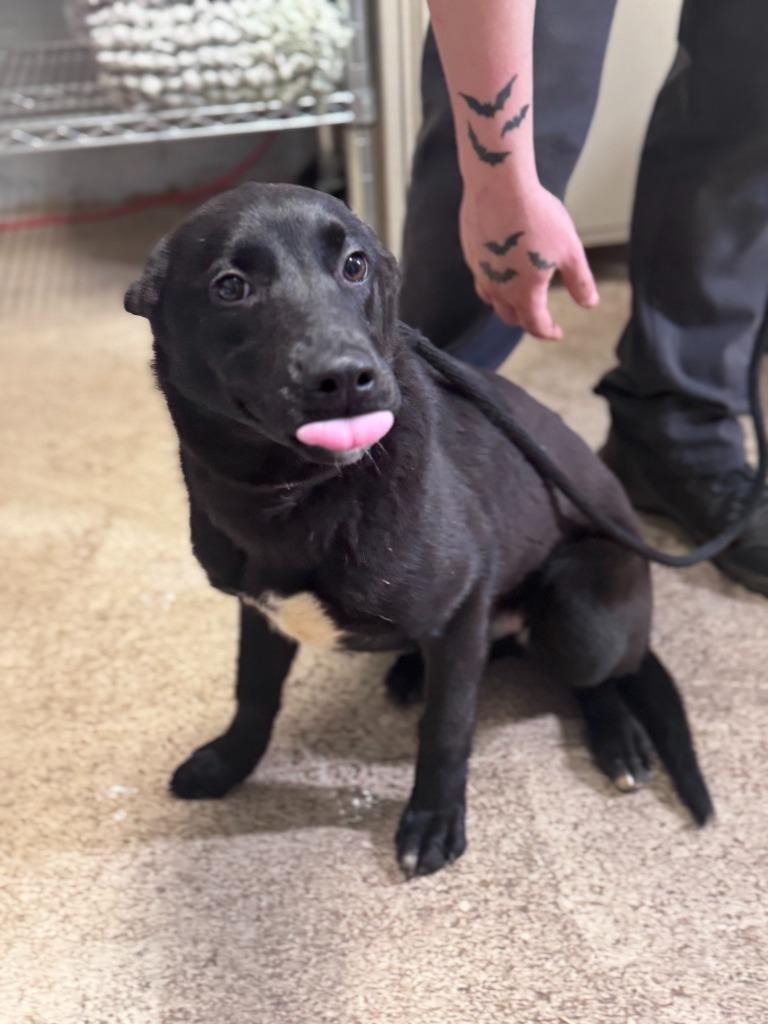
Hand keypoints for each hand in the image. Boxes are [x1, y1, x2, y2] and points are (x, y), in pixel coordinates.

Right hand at [459, 179, 598, 338]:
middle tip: (539, 318)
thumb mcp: (569, 250)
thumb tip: (589, 304)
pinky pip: (481, 278)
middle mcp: (498, 289)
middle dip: (527, 321)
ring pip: (492, 299)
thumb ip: (579, 281)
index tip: (557, 332)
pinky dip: (493, 283)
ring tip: (518, 298)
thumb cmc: (537, 216)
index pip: (535, 325)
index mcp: (524, 292)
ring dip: (506, 304)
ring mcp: (481, 272)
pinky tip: (502, 269)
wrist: (498, 186)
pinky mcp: (471, 254)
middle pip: (510, 316)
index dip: (548, 332)